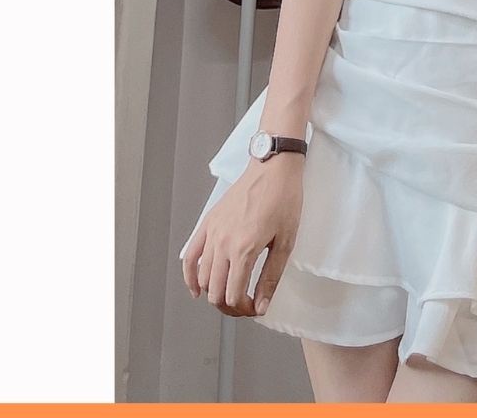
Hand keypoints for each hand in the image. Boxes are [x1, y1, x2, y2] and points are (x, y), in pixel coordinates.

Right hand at [181, 153, 303, 317]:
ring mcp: (212, 233)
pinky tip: (197, 288)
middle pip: (215, 292)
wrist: (273, 167)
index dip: (243, 309)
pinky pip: (190, 255)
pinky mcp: (208, 223)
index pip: (233, 296)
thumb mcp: (285, 241)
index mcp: (244, 249)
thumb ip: (271, 277)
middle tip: (245, 305)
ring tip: (229, 295)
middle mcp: (223, 243)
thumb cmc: (284, 199)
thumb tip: (261, 305)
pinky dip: (190, 276)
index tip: (255, 307)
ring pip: (202, 278)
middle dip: (229, 306)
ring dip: (213, 293)